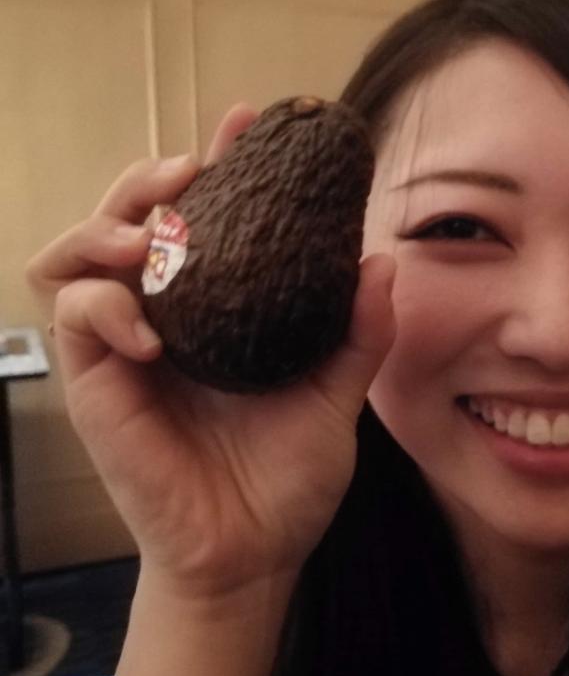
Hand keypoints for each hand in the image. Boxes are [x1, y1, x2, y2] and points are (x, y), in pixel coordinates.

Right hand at [26, 104, 394, 600]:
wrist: (254, 553)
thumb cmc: (289, 475)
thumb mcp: (337, 394)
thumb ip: (359, 332)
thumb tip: (384, 261)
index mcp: (223, 307)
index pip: (207, 219)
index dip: (220, 164)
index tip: (247, 123)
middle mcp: (170, 315)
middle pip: (131, 216)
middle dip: (149, 178)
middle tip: (190, 168)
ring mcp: (127, 347)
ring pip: (79, 252)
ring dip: (107, 225)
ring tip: (151, 234)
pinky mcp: (97, 385)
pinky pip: (77, 319)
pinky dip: (104, 306)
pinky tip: (150, 330)